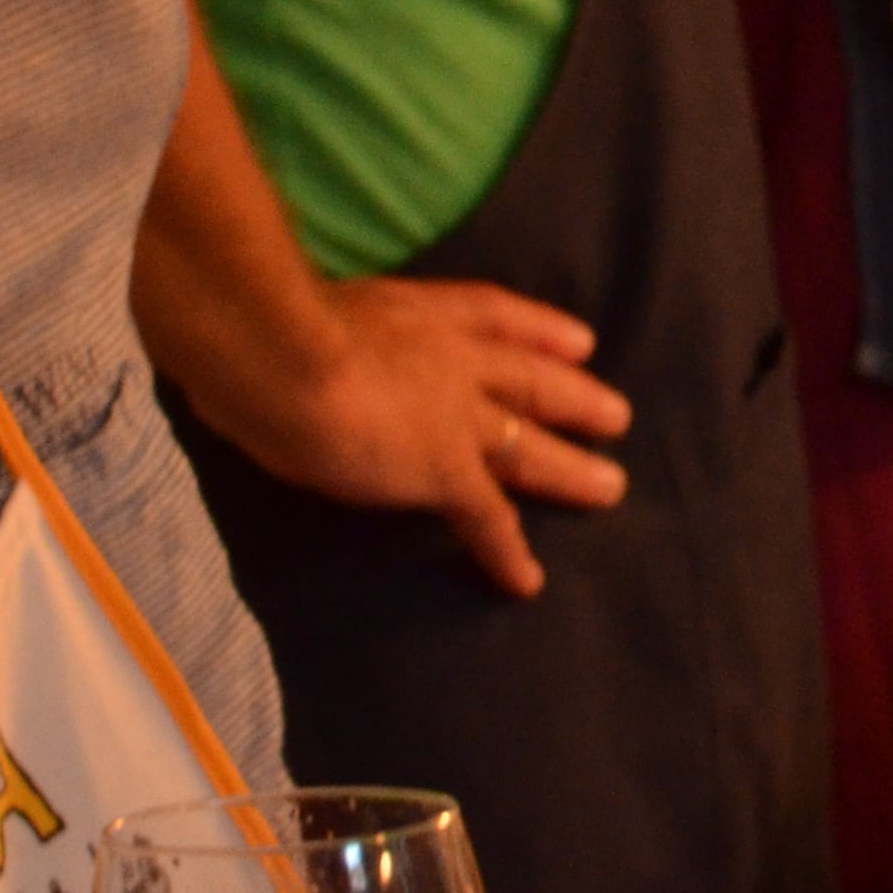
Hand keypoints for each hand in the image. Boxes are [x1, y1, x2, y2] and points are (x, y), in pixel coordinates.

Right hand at [253, 277, 633, 599]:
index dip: (542, 331)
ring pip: (528, 446)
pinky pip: (486, 518)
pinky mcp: (445, 471)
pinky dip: (507, 552)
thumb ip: (329, 331)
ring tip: (611, 488)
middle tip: (618, 416)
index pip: (498, 317)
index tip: (580, 344)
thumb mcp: (318, 310)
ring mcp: (457, 416)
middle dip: (575, 398)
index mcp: (421, 313)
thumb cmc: (274, 325)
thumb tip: (307, 346)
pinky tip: (528, 582)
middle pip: (530, 380)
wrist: (283, 353)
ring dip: (571, 470)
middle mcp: (454, 358)